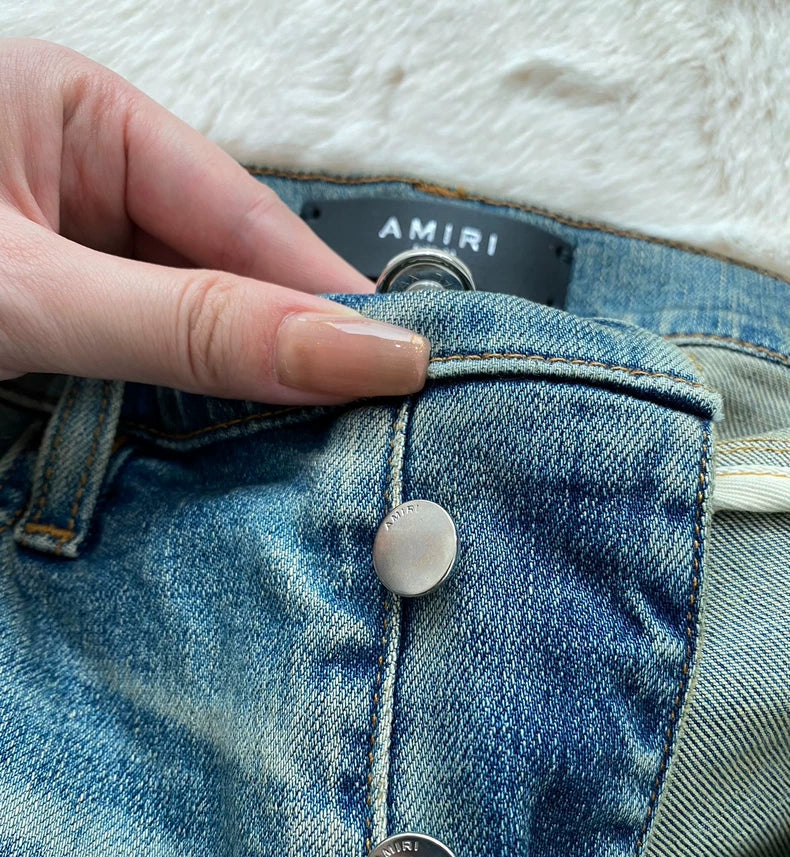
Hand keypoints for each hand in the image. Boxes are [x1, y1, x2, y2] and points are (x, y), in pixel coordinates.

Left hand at [0, 39, 429, 403]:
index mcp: (77, 112)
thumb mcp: (33, 288)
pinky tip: (220, 444)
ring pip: (187, 328)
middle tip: (365, 421)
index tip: (394, 363)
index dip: (324, 295)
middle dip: (284, 351)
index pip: (242, 214)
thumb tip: (342, 348)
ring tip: (303, 447)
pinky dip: (175, 410)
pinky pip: (140, 364)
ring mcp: (64, 254)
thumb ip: (184, 325)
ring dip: (232, 390)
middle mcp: (77, 177)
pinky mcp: (53, 322)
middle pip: (223, 273)